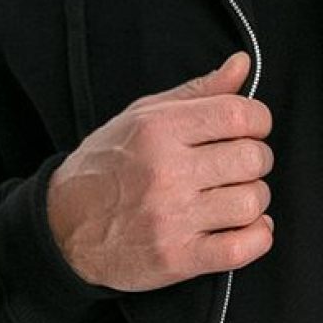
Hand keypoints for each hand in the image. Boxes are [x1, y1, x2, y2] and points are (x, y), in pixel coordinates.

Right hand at [46, 50, 274, 291]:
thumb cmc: (106, 168)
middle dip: (256, 161)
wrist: (64, 226)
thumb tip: (242, 65)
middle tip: (238, 167)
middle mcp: (166, 171)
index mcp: (160, 129)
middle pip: (252, 158)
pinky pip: (244, 247)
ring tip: (234, 198)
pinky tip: (247, 228)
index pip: (239, 114)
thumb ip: (197, 92)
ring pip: (252, 202)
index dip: (258, 121)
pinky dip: (257, 237)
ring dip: (254, 200)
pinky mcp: (178, 258)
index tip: (249, 130)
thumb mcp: (143, 116)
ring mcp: (173, 217)